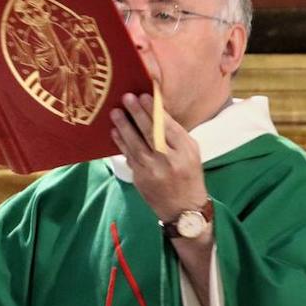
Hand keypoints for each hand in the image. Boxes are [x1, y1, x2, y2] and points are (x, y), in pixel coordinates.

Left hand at [110, 93, 208, 223]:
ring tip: (115, 112)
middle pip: (151, 132)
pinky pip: (128, 156)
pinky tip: (114, 131)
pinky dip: (120, 143)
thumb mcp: (191, 154)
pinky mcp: (140, 178)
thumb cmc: (189, 176)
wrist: (183, 210)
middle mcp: (170, 160)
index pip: (168, 126)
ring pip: (135, 144)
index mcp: (186, 151)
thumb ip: (176, 135)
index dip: (154, 110)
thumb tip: (156, 112)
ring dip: (124, 126)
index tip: (144, 95)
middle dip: (137, 113)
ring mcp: (153, 170)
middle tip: (127, 98)